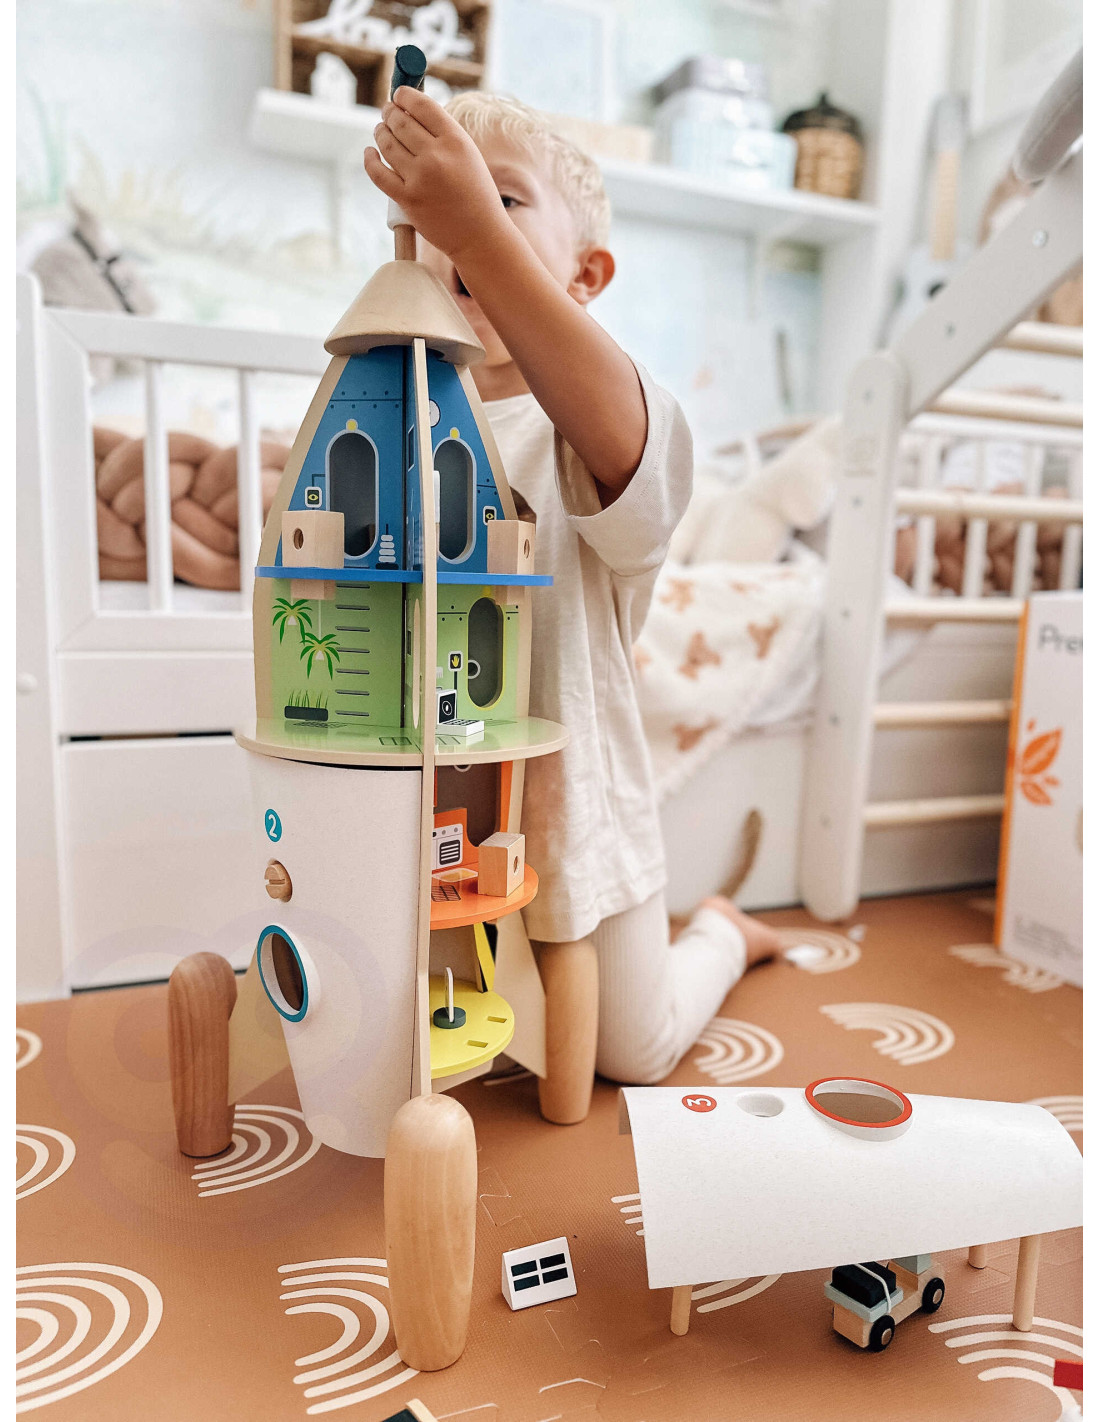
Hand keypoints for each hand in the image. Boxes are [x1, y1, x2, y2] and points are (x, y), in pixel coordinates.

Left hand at [364, 88, 508, 261]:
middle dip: (389, 112)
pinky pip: (377, 172)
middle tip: (387, 111)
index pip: (422, 105)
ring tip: (381, 130)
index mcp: (455, 141)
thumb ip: (443, 134)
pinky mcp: (407, 199)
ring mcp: (419, 178)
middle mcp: (436, 156)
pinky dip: (369, 158)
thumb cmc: (475, 194)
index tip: (398, 95)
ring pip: (386, 143)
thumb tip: (411, 112)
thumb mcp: (468, 155)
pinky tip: (370, 152)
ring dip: (380, 132)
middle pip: (400, 122)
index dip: (404, 95)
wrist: (480, 236)